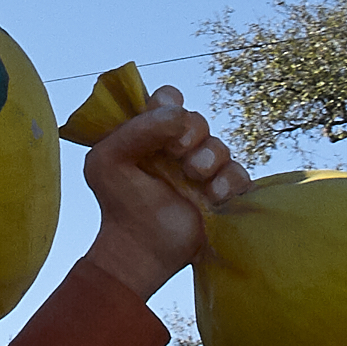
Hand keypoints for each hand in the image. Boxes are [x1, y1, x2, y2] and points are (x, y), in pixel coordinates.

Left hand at [82, 88, 249, 300]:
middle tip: (176, 154)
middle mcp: (178, 146)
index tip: (161, 122)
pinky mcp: (222, 192)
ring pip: (221, 146)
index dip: (168, 103)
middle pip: (197, 120)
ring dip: (209, 157)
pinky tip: (212, 195)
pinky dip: (230, 181)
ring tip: (193, 176)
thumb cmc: (118, 201)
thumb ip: (134, 130)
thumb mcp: (106, 161)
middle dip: (190, 133)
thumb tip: (179, 115)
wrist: (139, 247)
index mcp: (149, 132)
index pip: (167, 98)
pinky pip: (240, 174)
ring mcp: (202, 169)